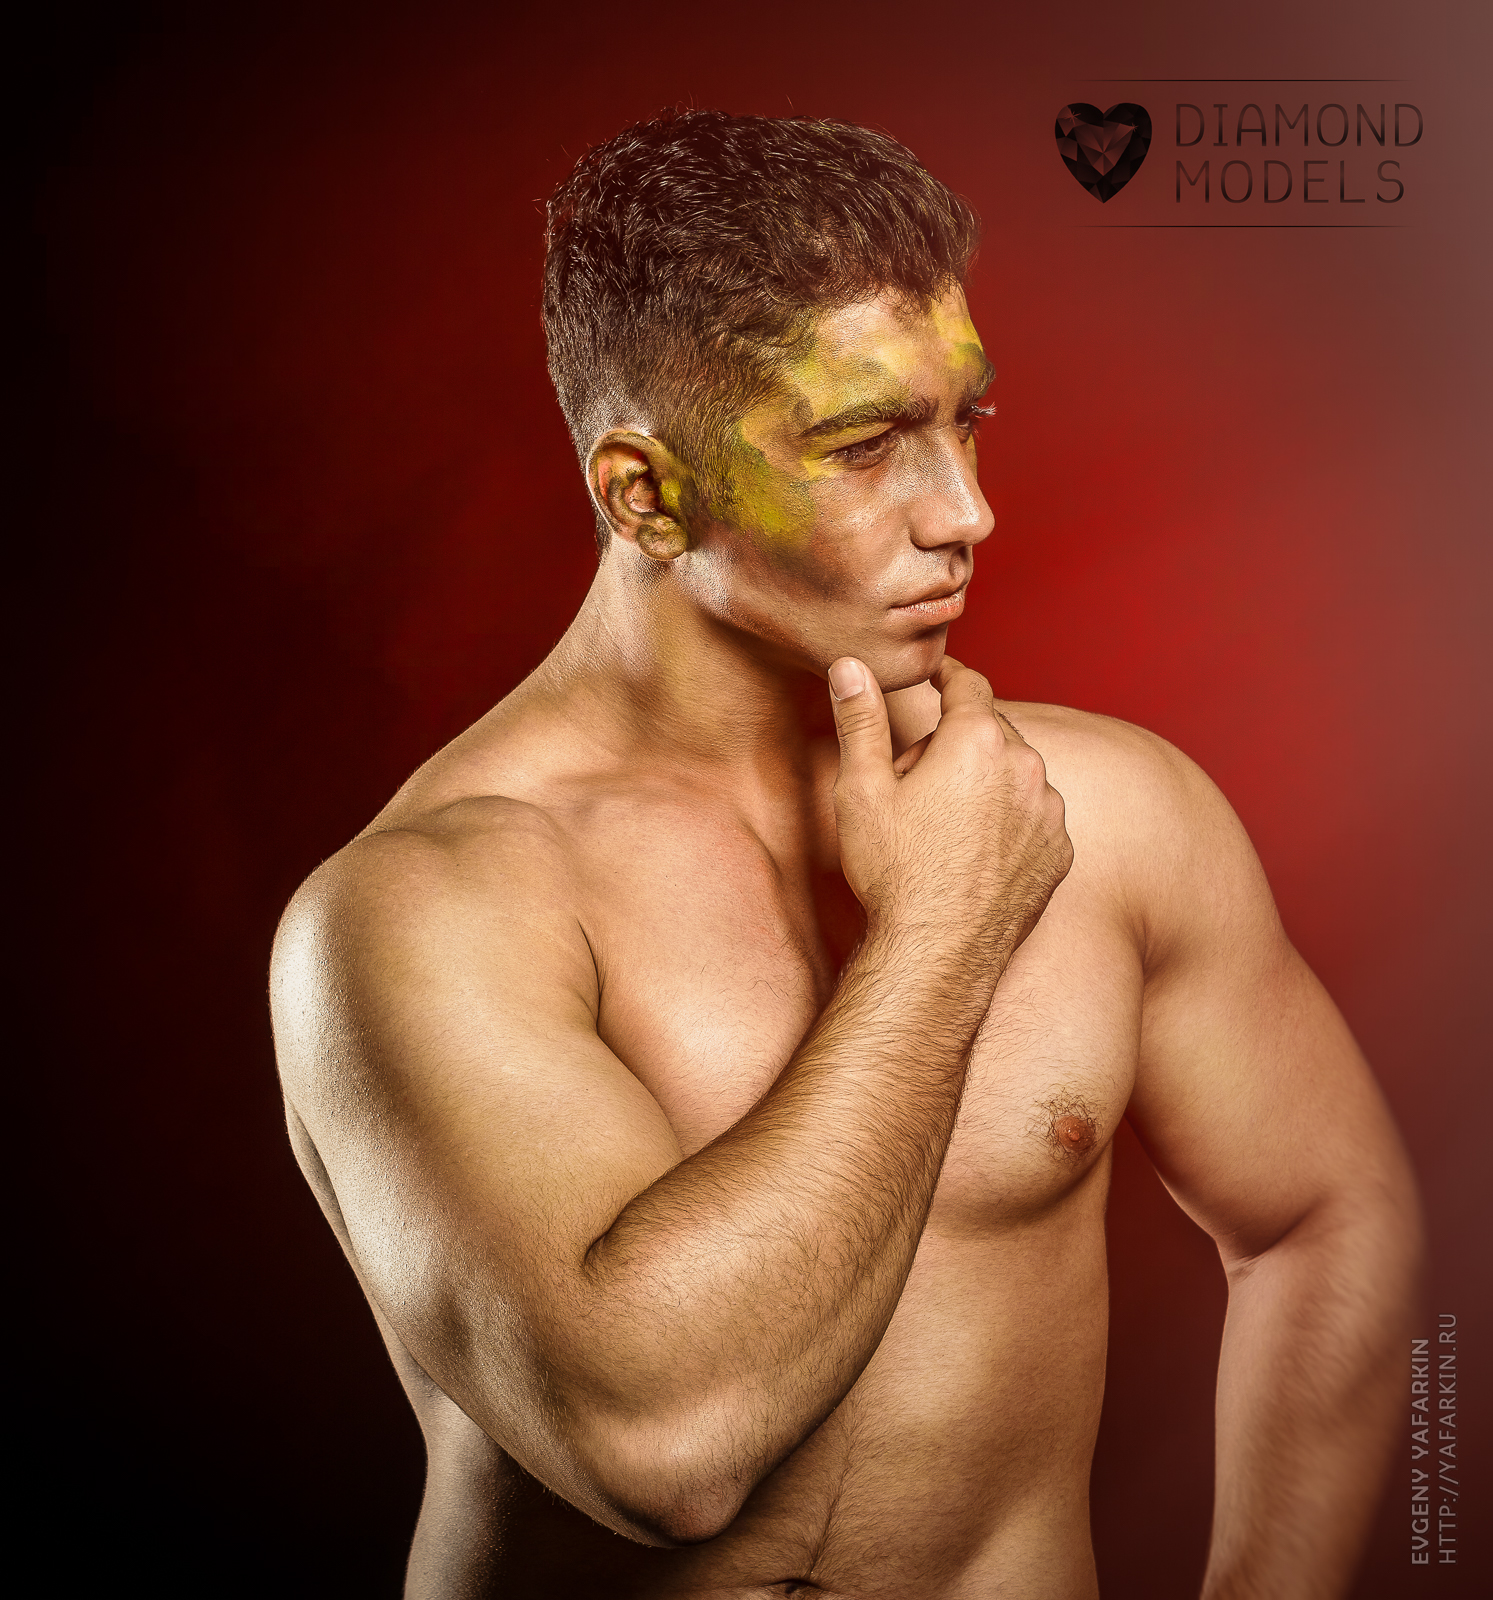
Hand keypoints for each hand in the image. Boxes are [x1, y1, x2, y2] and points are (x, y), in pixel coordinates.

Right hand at [827, 655, 1072, 963]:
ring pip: (1016, 775)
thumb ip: (861, 720)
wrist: (938, 951)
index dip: (947, 675)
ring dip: (987, 782)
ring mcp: (1049, 812)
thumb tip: (850, 667)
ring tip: (945, 823)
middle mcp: (1026, 767)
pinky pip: (1034, 818)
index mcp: (977, 740)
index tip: (937, 675)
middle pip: (991, 731)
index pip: (968, 684)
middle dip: (957, 742)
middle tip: (915, 779)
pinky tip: (975, 850)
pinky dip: (1010, 821)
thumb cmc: (894, 870)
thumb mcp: (861, 790)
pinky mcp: (1060, 851)